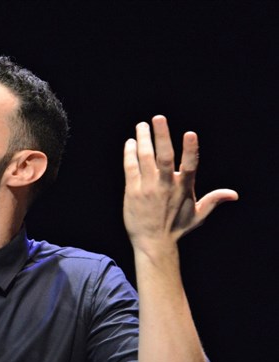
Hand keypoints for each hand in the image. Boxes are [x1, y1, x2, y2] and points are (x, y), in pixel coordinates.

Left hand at [123, 115, 237, 251]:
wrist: (153, 243)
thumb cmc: (177, 228)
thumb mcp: (199, 215)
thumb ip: (213, 200)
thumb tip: (233, 194)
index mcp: (184, 188)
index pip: (190, 165)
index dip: (191, 149)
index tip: (190, 133)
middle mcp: (165, 186)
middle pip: (164, 157)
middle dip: (161, 136)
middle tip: (157, 117)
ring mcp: (148, 188)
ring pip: (144, 159)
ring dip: (143, 140)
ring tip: (142, 126)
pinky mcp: (132, 192)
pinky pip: (130, 169)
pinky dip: (129, 154)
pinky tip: (130, 143)